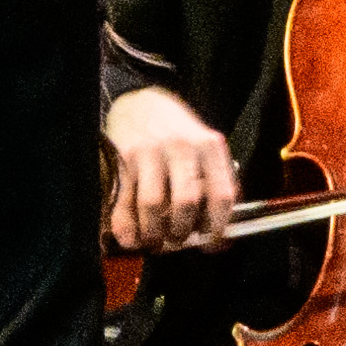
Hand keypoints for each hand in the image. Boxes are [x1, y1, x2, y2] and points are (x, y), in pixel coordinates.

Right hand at [104, 87, 238, 253]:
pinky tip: (132, 238)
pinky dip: (127, 227)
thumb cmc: (177, 134)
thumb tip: (222, 236)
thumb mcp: (204, 148)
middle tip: (177, 240)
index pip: (221, 195)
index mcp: (209, 147)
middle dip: (181, 231)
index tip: (211, 243)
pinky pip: (124, 201)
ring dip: (154, 233)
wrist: (140, 102)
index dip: (217, 227)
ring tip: (155, 241)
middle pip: (186, 203)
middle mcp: (181, 147)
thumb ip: (214, 184)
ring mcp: (150, 152)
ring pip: (154, 205)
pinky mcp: (123, 158)